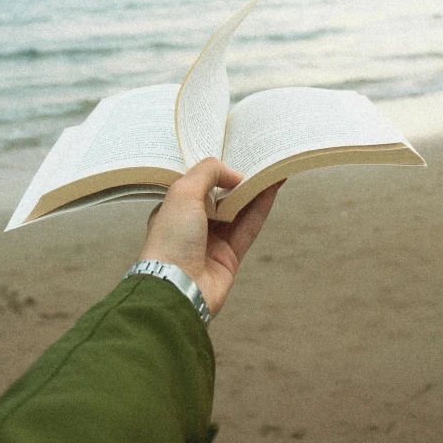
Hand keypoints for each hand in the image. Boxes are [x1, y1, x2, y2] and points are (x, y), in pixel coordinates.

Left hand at [140, 157, 282, 316]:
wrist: (176, 289)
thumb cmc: (170, 241)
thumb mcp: (182, 193)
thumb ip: (207, 173)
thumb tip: (233, 174)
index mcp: (172, 209)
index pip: (195, 184)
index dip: (213, 170)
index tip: (232, 153)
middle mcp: (191, 224)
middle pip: (220, 196)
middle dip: (237, 178)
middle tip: (256, 157)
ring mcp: (211, 241)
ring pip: (238, 210)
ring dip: (254, 190)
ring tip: (271, 167)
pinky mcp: (230, 256)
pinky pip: (249, 226)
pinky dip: (261, 207)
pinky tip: (272, 188)